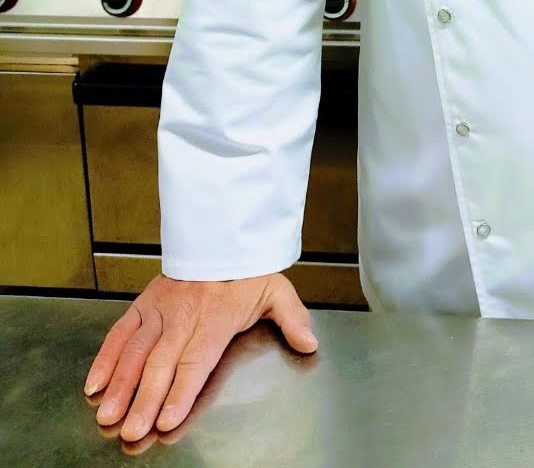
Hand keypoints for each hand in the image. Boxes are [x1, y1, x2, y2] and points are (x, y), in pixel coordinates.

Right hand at [84, 272, 316, 441]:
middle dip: (145, 400)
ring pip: (135, 350)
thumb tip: (309, 343)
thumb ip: (292, 318)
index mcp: (215, 316)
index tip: (167, 419)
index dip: (180, 391)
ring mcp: (161, 309)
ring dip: (120, 385)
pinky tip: (95, 384)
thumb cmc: (248, 267)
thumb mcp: (276, 289)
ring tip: (108, 415)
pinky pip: (121, 331)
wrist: (223, 230)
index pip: (196, 360)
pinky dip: (106, 357)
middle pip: (160, 363)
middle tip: (132, 431)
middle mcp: (184, 315)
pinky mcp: (145, 303)